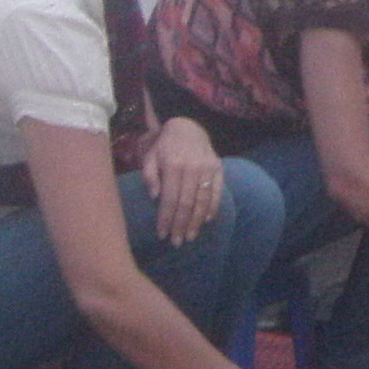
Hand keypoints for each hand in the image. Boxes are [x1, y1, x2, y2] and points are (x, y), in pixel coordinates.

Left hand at [142, 118, 226, 243]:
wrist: (188, 126)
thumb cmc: (165, 146)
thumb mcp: (150, 156)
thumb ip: (149, 176)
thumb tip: (154, 197)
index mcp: (173, 166)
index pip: (169, 199)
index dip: (166, 219)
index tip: (162, 235)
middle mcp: (192, 168)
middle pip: (187, 203)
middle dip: (181, 225)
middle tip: (176, 243)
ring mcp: (208, 168)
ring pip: (203, 200)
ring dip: (197, 221)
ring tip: (190, 237)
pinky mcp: (219, 168)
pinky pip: (218, 191)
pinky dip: (213, 207)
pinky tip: (207, 221)